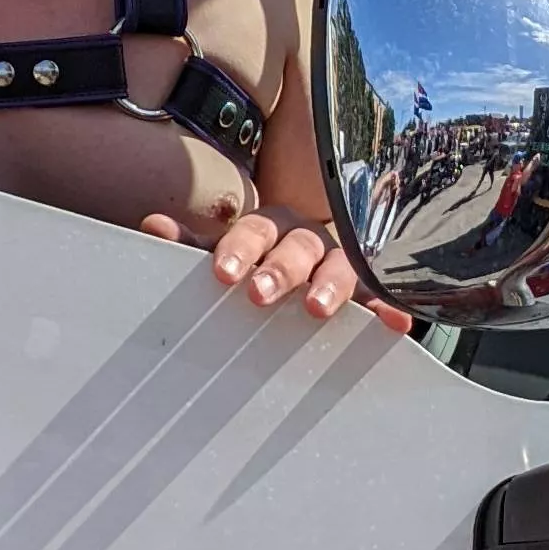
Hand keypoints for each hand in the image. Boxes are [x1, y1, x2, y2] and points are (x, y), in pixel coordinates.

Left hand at [140, 206, 408, 335]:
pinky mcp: (368, 288)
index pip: (253, 231)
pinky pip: (380, 297)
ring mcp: (341, 262)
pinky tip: (396, 323)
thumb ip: (193, 242)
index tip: (222, 274)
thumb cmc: (263, 255)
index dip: (239, 250)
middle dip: (279, 270)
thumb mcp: (229, 248)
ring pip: (340, 266)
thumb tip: (151, 226)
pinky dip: (388, 308)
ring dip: (329, 285)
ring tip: (317, 309)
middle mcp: (308, 239)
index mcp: (271, 228)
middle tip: (260, 295)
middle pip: (296, 247)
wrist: (318, 244)